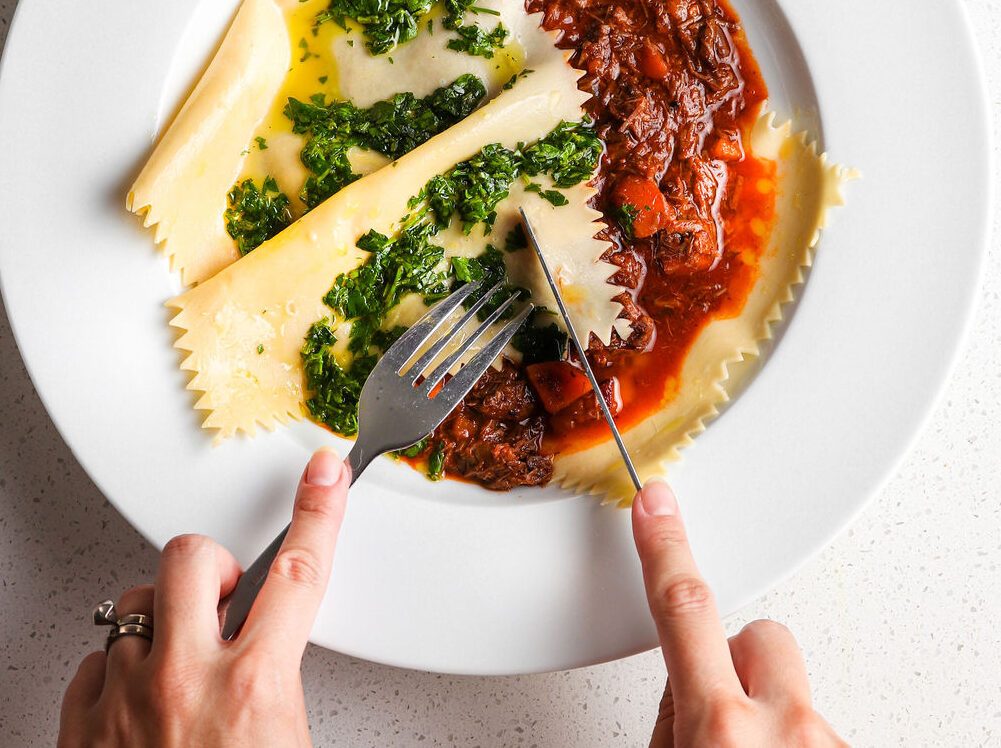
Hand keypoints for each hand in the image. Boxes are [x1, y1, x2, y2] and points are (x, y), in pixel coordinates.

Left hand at [58, 448, 349, 747]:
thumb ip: (282, 691)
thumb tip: (280, 665)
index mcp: (254, 690)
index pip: (298, 573)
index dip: (319, 511)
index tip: (325, 474)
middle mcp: (185, 681)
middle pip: (195, 559)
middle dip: (216, 565)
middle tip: (228, 597)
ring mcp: (124, 698)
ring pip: (134, 603)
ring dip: (164, 618)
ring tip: (181, 658)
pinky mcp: (81, 723)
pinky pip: (96, 658)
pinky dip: (120, 667)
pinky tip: (139, 698)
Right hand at [632, 481, 846, 746]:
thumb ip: (674, 720)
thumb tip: (686, 688)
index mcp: (722, 730)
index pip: (684, 610)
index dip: (666, 548)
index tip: (657, 505)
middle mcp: (785, 731)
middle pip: (760, 637)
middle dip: (735, 661)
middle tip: (719, 714)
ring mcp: (827, 744)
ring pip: (790, 687)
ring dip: (766, 713)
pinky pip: (812, 723)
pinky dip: (790, 742)